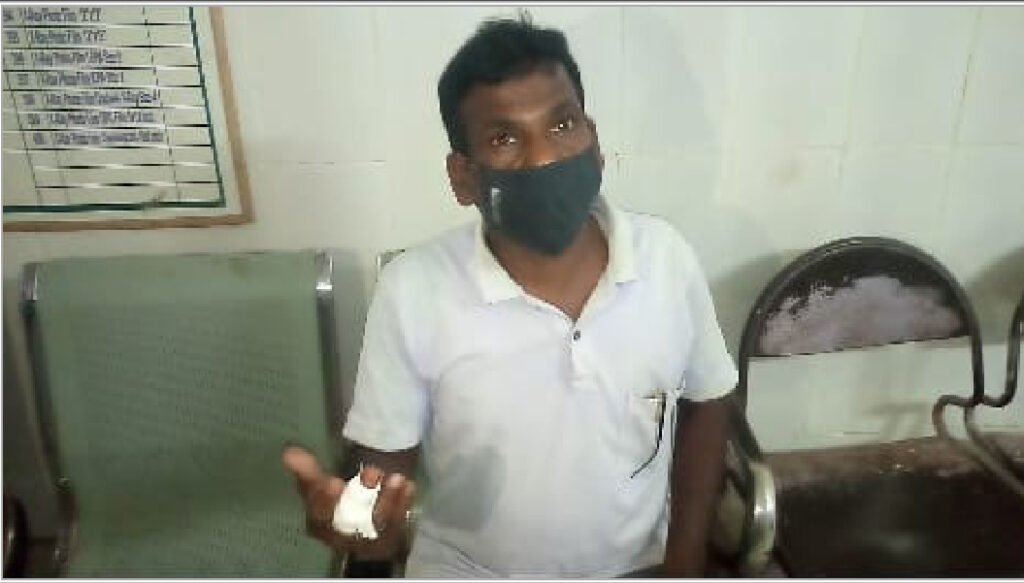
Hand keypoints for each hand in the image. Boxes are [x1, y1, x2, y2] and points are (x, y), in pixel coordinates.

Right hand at [282, 445, 415, 559]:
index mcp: (320, 525)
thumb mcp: (319, 491)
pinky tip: (409, 486)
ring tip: (396, 478)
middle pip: (350, 520)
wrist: (366, 536)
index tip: (330, 481)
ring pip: (378, 521)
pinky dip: (404, 503)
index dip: (323, 499)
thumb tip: (289, 452)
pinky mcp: (392, 537)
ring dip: (388, 499)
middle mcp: (344, 537)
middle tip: (370, 473)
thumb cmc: (338, 508)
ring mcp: (369, 539)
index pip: (319, 513)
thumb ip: (307, 473)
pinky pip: (399, 521)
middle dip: (360, 497)